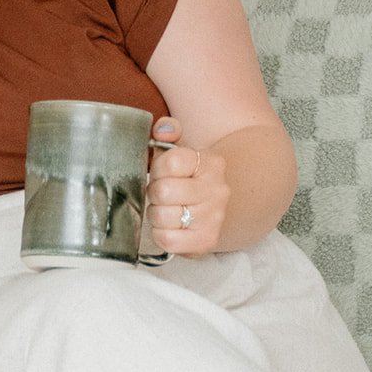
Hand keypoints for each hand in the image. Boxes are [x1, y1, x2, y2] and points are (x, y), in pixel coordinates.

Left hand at [146, 117, 229, 257]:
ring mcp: (214, 217)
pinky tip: (169, 226)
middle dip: (154, 192)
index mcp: (210, 163)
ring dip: (156, 213)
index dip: (158, 168)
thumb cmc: (187, 178)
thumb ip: (167, 131)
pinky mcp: (206, 241)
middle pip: (163, 191)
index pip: (171, 162)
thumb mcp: (179, 150)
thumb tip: (163, 130)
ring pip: (162, 216)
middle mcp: (217, 190)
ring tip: (166, 209)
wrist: (216, 207)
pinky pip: (167, 240)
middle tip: (162, 194)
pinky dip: (161, 234)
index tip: (163, 173)